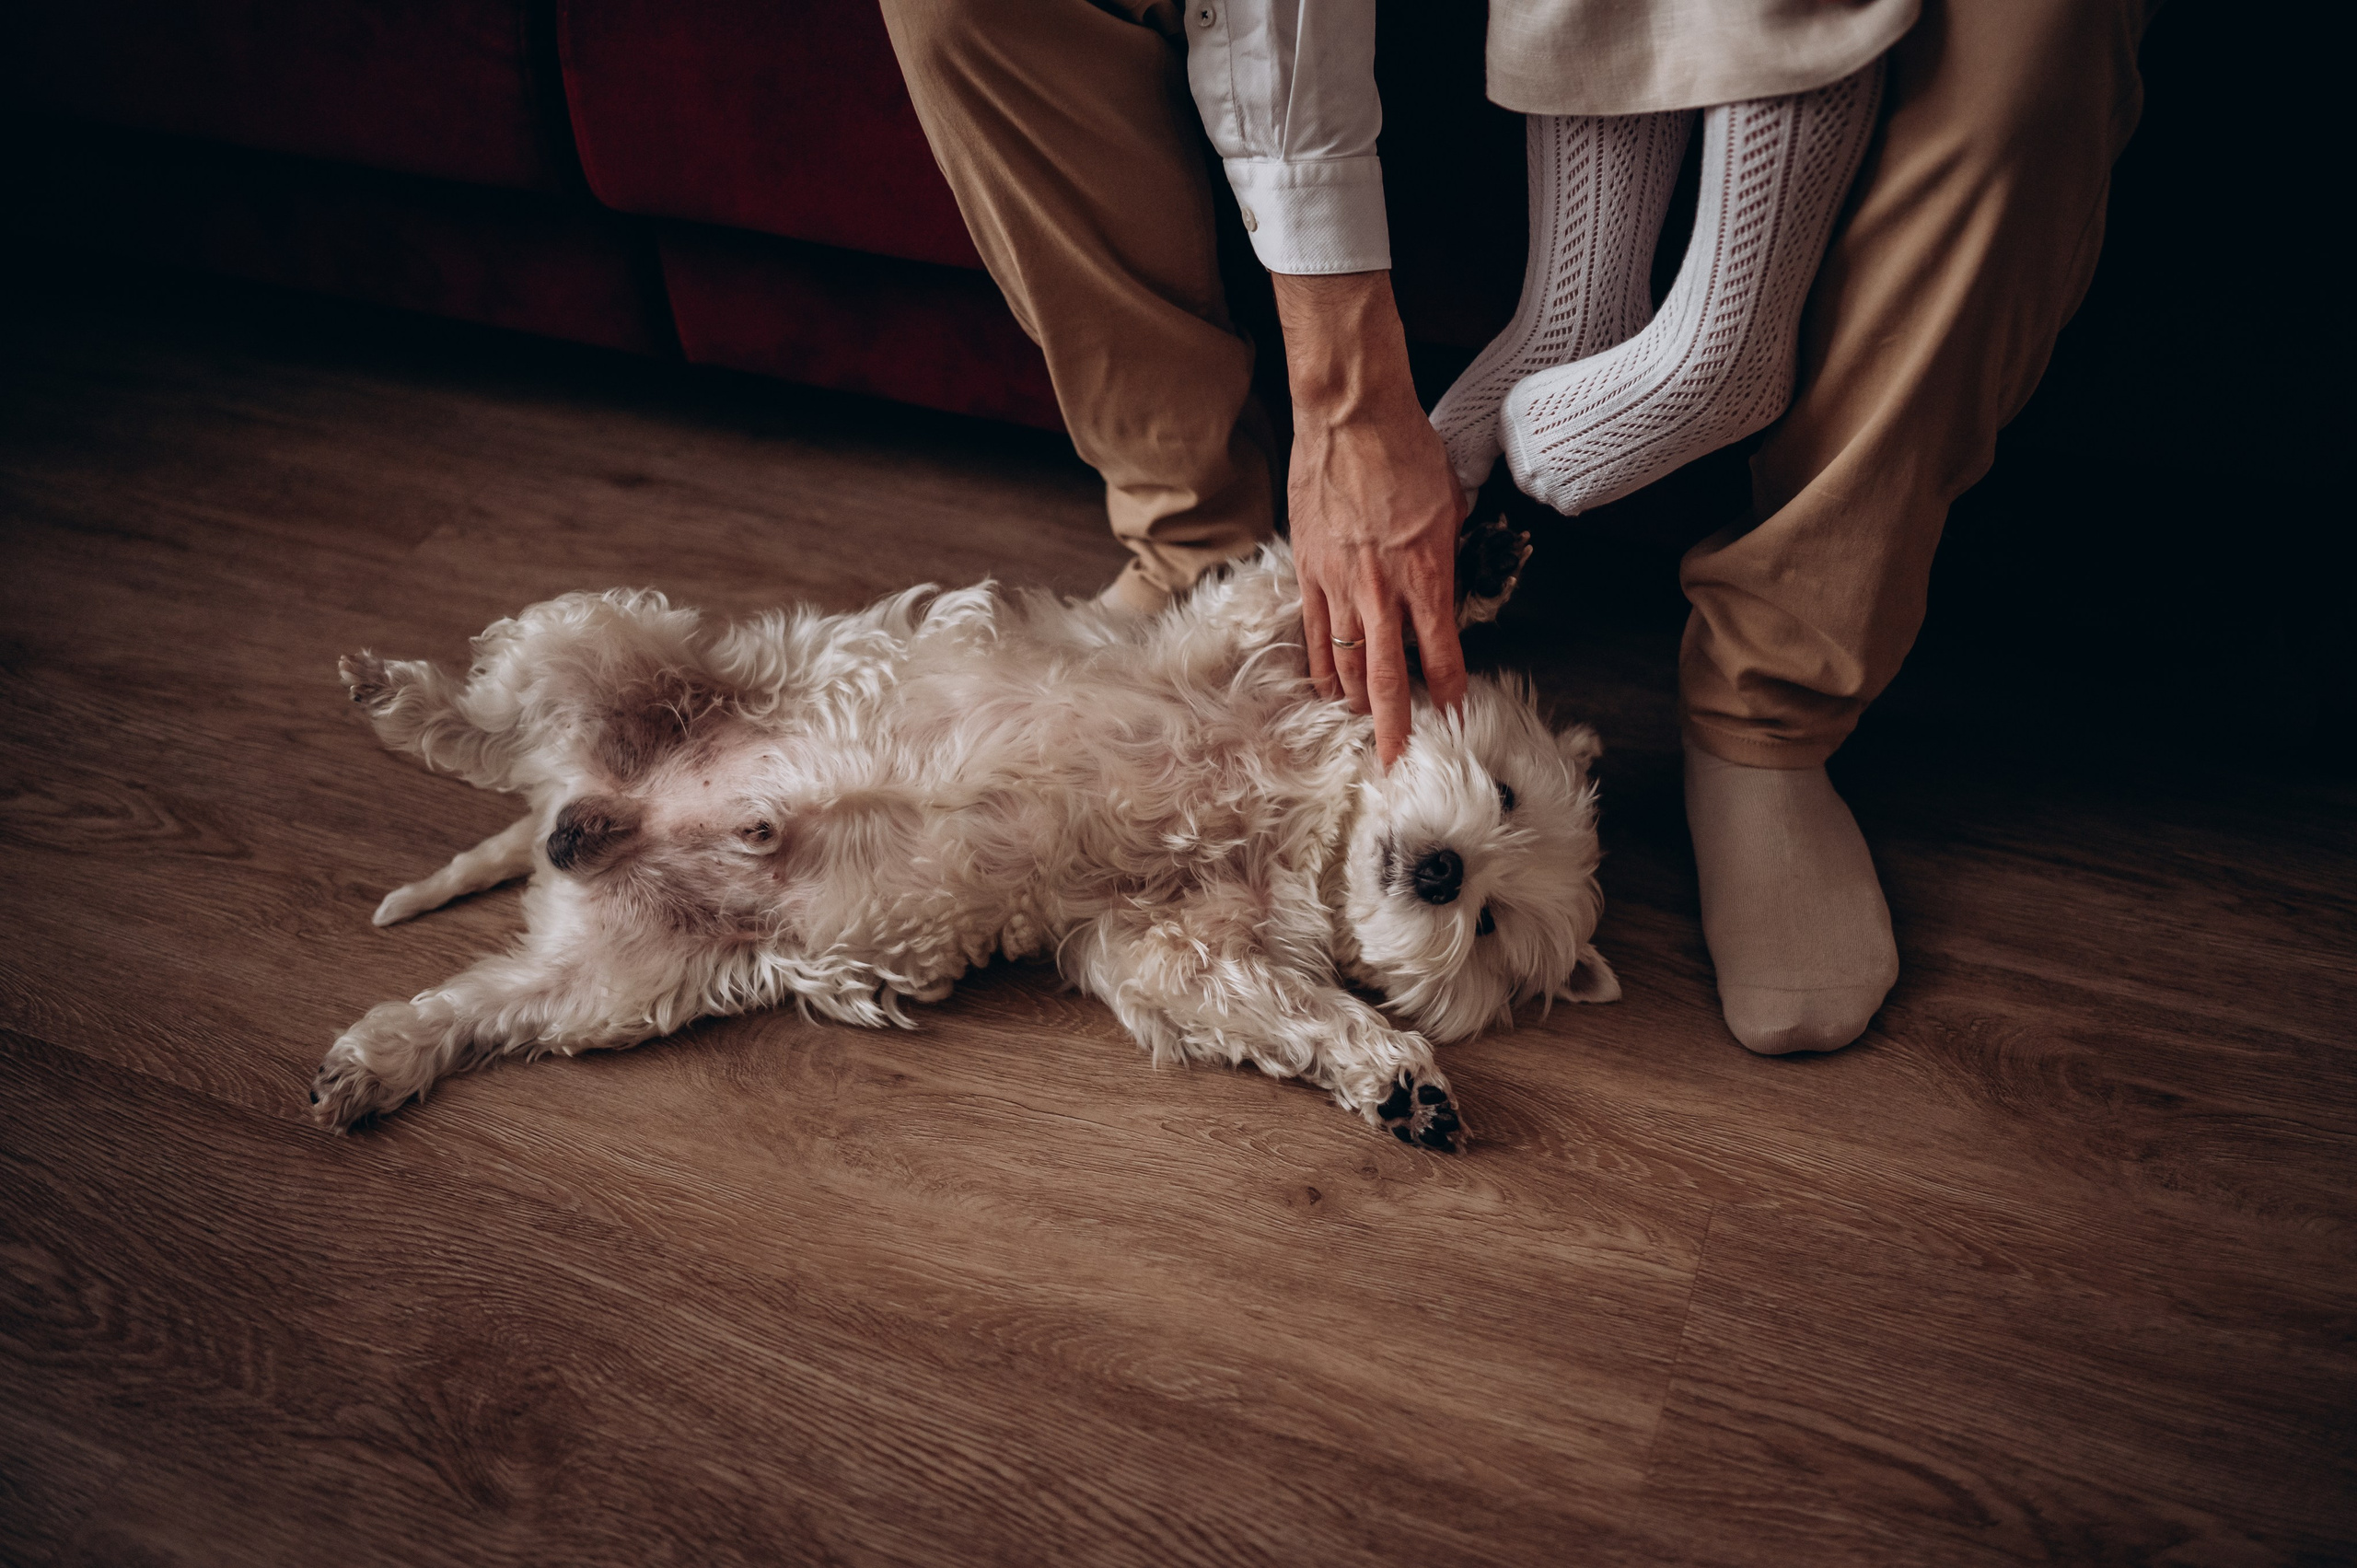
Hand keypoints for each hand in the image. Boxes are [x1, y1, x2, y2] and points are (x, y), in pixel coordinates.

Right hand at [1273, 271, 1468, 767]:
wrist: (1350, 415)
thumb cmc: (1406, 450)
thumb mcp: (1451, 503)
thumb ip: (1451, 553)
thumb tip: (1447, 582)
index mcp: (1426, 575)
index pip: (1440, 655)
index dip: (1447, 694)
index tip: (1453, 718)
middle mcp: (1381, 591)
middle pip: (1384, 679)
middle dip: (1393, 727)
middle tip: (1395, 760)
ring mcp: (1338, 585)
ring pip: (1341, 664)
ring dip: (1353, 702)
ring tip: (1362, 725)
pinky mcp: (1306, 572)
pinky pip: (1311, 635)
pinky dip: (1318, 667)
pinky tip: (1323, 688)